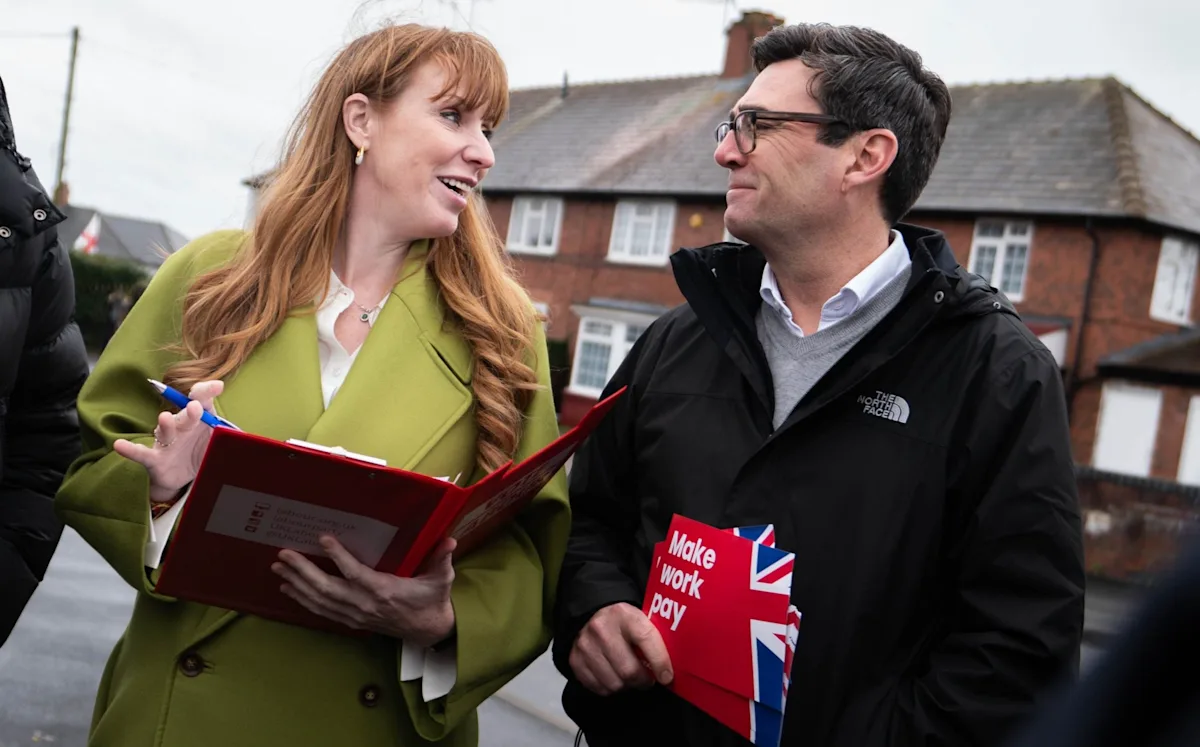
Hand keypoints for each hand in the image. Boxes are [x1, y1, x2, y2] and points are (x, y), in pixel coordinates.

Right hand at [113, 380, 223, 504]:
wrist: (184, 477)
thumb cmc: (203, 451)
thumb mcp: (220, 440)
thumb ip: (230, 431)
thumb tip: (246, 430)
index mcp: (199, 419)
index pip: (201, 400)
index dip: (207, 391)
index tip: (216, 386)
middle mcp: (181, 426)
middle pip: (185, 415)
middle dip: (190, 411)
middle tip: (195, 407)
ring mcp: (167, 442)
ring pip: (165, 431)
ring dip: (165, 425)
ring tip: (164, 417)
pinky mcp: (154, 459)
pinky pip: (141, 453)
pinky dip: (130, 449)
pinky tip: (120, 445)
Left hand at [272, 535, 456, 647]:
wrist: (429, 631)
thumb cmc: (432, 600)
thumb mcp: (442, 579)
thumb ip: (442, 560)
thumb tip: (450, 541)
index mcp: (385, 591)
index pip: (356, 574)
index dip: (339, 557)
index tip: (323, 539)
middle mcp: (365, 605)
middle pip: (328, 589)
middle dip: (303, 571)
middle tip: (283, 554)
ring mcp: (356, 616)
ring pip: (320, 601)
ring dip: (297, 584)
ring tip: (278, 568)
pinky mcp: (352, 621)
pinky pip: (322, 611)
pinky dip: (303, 600)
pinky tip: (288, 589)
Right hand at [569, 602, 671, 695]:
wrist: (591, 615)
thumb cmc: (624, 623)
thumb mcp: (640, 619)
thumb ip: (655, 638)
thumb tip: (670, 669)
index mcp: (624, 614)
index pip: (646, 638)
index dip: (660, 662)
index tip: (666, 676)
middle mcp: (602, 628)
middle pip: (628, 670)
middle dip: (643, 681)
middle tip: (648, 680)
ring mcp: (585, 645)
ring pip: (614, 683)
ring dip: (627, 686)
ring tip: (630, 678)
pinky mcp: (575, 660)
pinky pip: (599, 687)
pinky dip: (610, 688)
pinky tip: (614, 676)